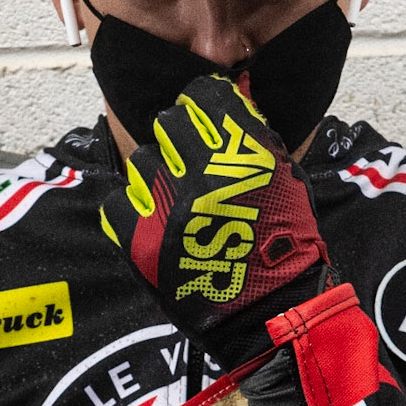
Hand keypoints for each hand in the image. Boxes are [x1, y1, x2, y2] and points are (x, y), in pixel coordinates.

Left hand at [100, 74, 329, 368]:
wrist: (271, 314)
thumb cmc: (284, 246)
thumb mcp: (287, 177)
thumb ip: (256, 134)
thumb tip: (232, 91)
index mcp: (244, 151)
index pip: (200, 95)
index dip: (202, 110)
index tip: (206, 128)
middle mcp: (203, 172)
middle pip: (166, 124)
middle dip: (179, 145)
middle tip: (192, 173)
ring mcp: (168, 206)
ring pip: (142, 163)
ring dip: (157, 180)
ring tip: (179, 209)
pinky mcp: (142, 240)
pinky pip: (117, 202)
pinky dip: (133, 212)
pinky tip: (157, 228)